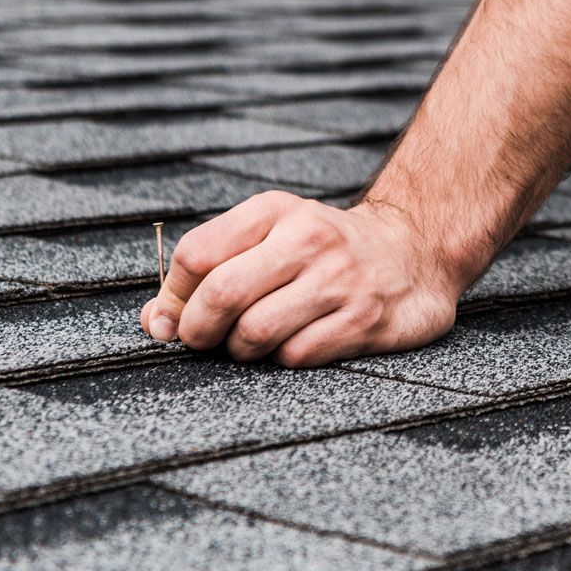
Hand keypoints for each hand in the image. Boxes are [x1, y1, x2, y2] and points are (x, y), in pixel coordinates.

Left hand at [140, 192, 469, 365]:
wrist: (416, 250)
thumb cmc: (323, 250)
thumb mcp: (270, 237)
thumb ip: (209, 273)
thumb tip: (155, 322)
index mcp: (276, 211)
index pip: (196, 255)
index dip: (175, 296)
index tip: (178, 314)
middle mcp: (308, 239)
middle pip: (221, 294)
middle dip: (198, 331)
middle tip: (204, 340)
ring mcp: (339, 281)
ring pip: (255, 333)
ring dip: (241, 350)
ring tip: (252, 342)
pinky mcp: (364, 320)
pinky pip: (295, 357)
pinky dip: (282, 359)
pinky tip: (295, 343)